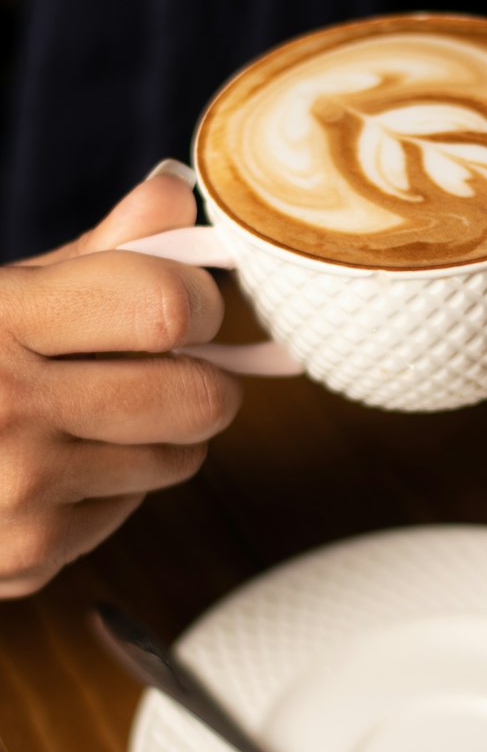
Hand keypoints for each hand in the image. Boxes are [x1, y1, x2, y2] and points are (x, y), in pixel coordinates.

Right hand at [0, 169, 241, 596]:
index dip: (198, 302)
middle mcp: (7, 409)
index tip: (187, 305)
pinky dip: (109, 487)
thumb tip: (178, 195)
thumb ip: (94, 251)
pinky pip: (130, 508)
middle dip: (201, 376)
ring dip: (158, 435)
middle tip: (164, 364)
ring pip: (179, 457)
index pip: (167, 309)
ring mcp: (20, 494)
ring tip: (88, 413)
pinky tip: (48, 465)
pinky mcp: (30, 556)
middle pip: (198, 397)